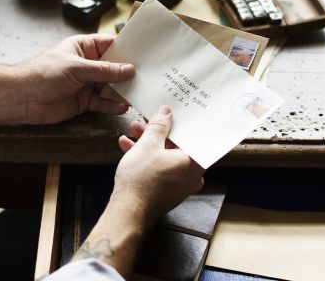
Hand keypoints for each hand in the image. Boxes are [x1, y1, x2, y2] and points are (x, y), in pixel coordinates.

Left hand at [17, 34, 134, 124]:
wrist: (23, 98)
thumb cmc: (43, 73)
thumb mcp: (77, 68)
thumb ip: (104, 70)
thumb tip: (129, 69)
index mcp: (84, 48)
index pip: (110, 45)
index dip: (126, 48)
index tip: (144, 53)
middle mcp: (87, 65)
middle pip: (114, 67)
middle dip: (128, 72)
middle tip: (147, 76)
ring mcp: (87, 84)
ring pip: (111, 86)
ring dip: (123, 90)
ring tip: (137, 93)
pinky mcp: (84, 102)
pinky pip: (103, 103)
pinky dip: (112, 105)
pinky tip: (121, 106)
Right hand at [113, 105, 203, 225]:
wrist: (128, 211)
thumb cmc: (142, 180)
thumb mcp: (148, 144)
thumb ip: (159, 126)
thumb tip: (166, 112)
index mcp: (195, 163)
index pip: (196, 137)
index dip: (184, 122)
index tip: (176, 113)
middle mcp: (191, 175)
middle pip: (177, 146)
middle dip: (159, 131)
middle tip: (148, 119)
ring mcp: (179, 185)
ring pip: (165, 156)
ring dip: (149, 142)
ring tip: (133, 129)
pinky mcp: (166, 190)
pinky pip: (160, 168)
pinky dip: (147, 157)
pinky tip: (128, 146)